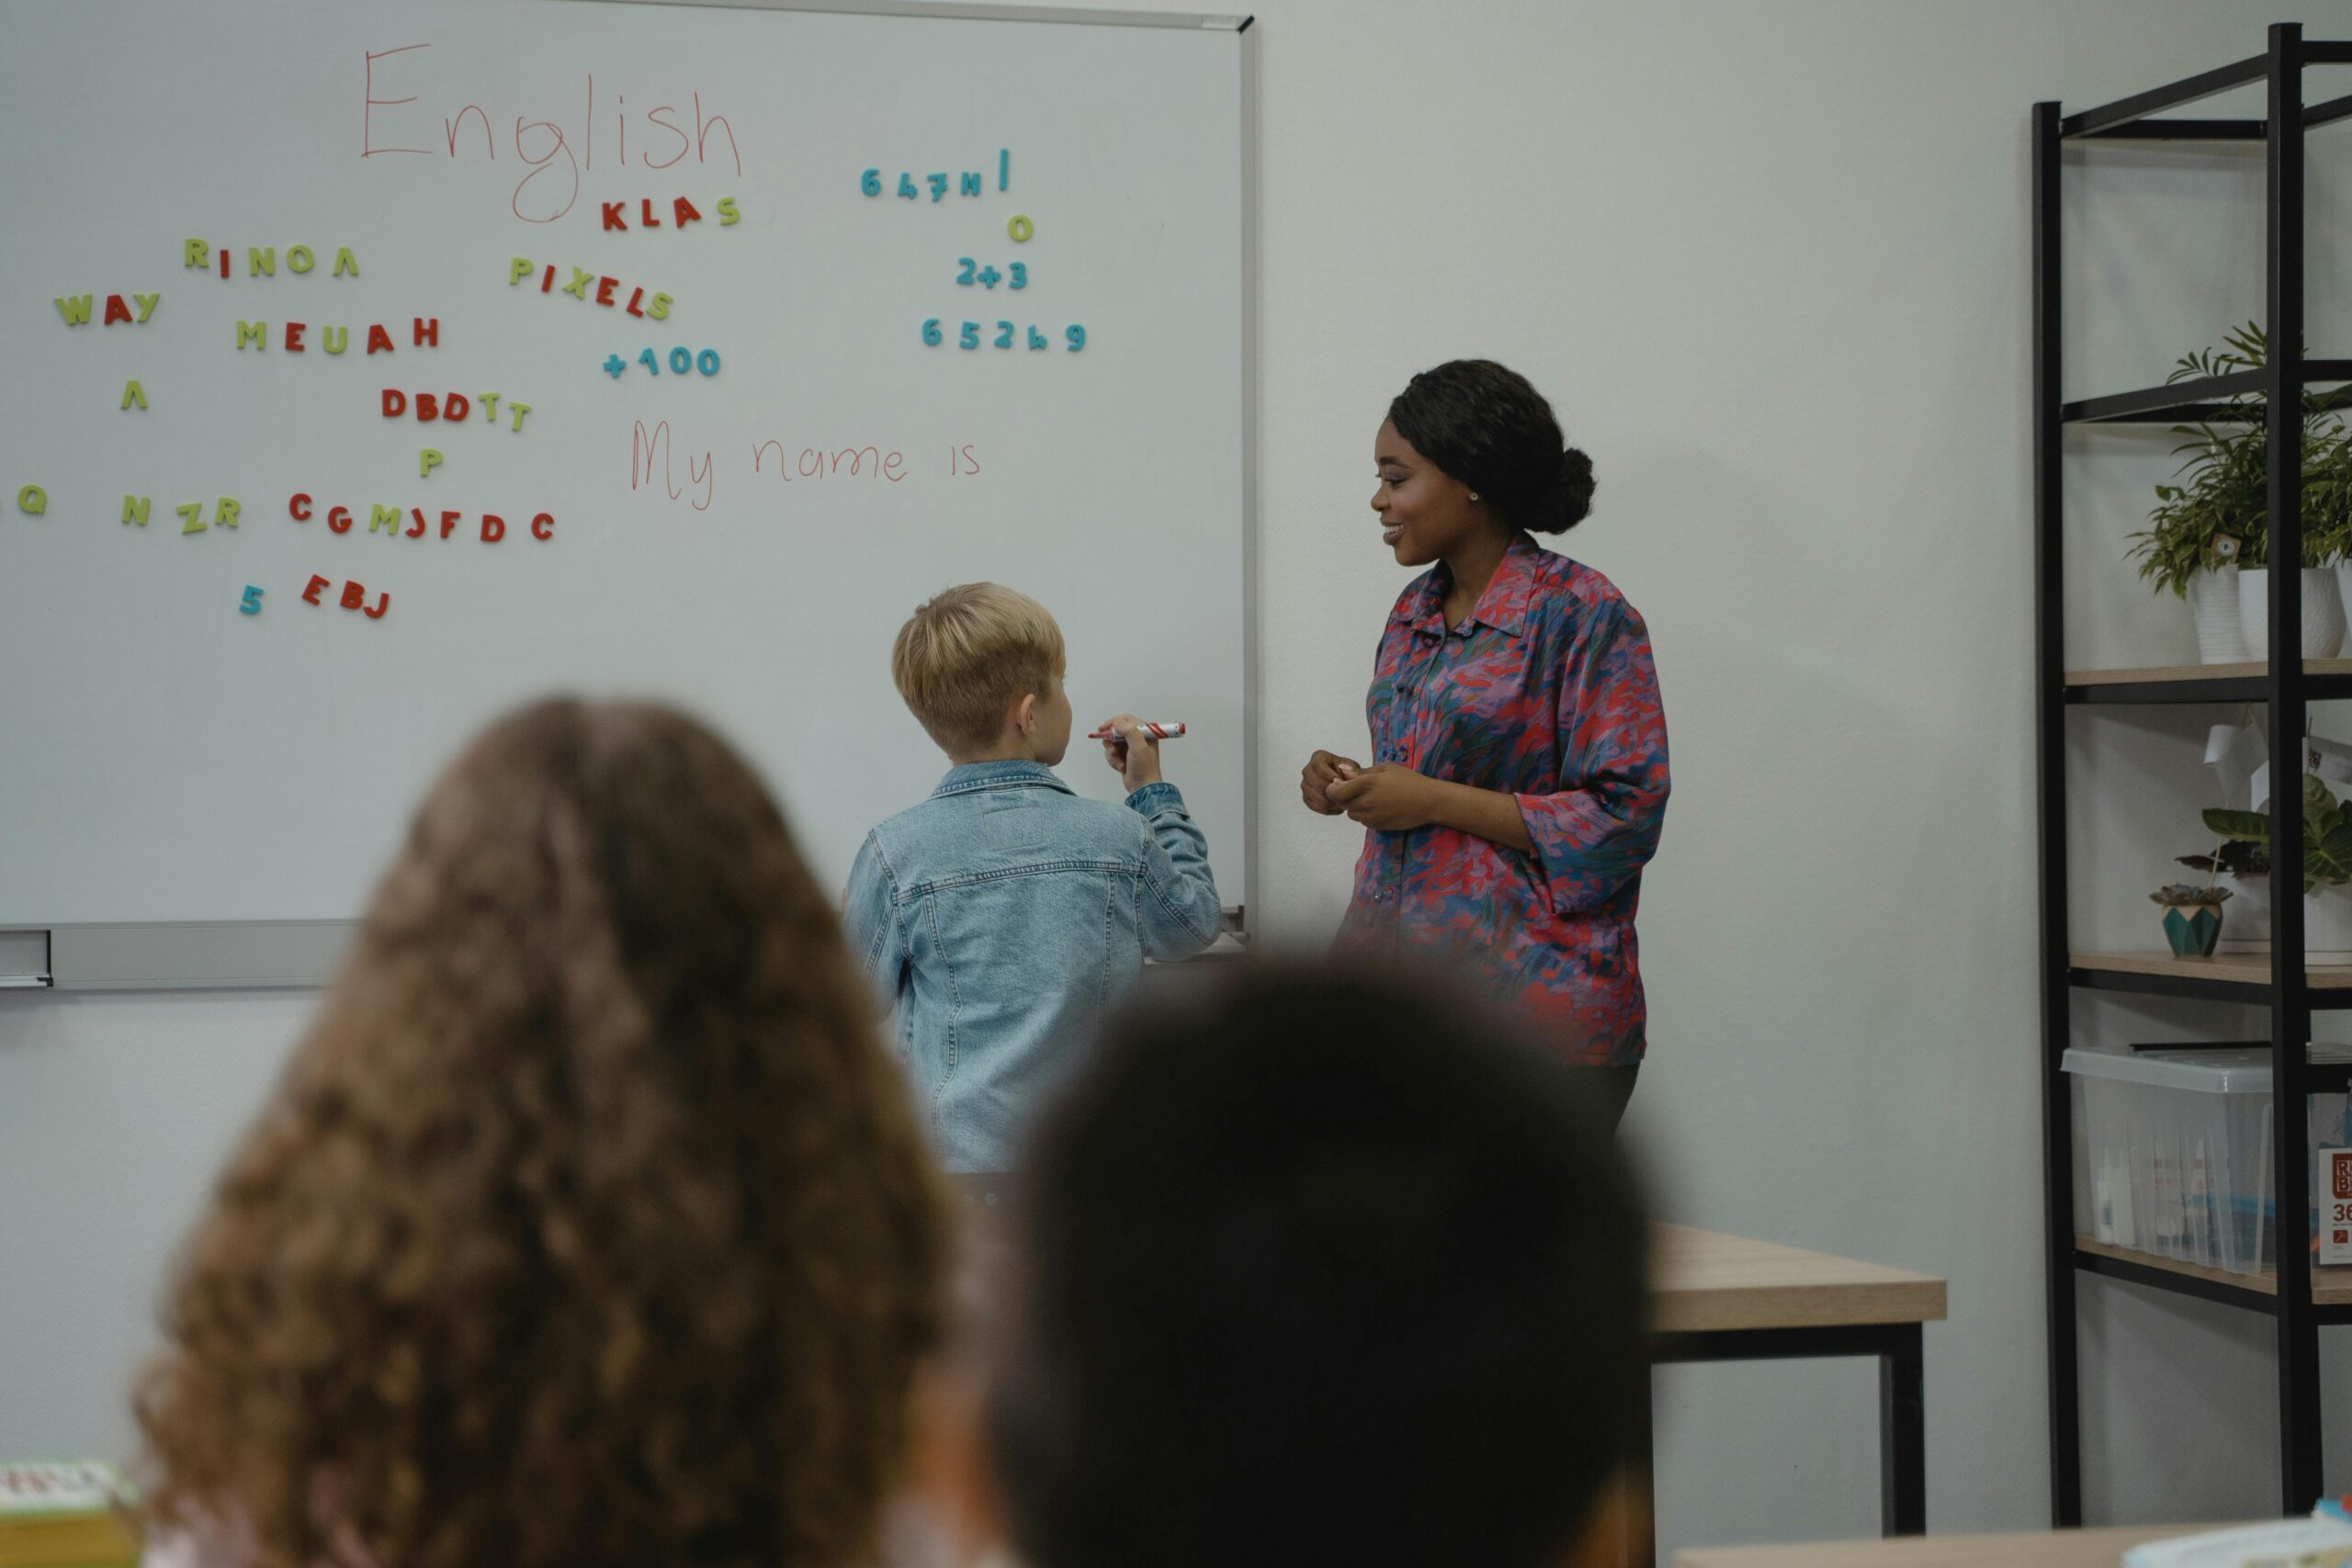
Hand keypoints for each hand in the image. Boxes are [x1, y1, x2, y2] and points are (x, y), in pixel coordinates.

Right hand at [1097, 714, 1163, 791]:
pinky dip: (1113, 760)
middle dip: (1111, 742)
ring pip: (1111, 742)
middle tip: (1113, 751)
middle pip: (1116, 731)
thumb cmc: (1144, 768)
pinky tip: (1121, 767)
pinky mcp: (1124, 755)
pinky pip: (1111, 753)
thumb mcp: (1139, 747)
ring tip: (1120, 763)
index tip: (1102, 729)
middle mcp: (1137, 737)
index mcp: (1144, 732)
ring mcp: (1130, 747)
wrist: (1143, 787)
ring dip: (1112, 753)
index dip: (1113, 723)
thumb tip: (1117, 722)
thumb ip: (1129, 731)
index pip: (1125, 719)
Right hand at [1301, 750, 1360, 814]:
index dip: (1327, 774)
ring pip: (1312, 794)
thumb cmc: (1350, 774)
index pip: (1317, 765)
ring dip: (1328, 801)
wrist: (1346, 785)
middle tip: (1343, 796)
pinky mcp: (1306, 797)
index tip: (1339, 782)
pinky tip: (1338, 809)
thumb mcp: (1355, 770)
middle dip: (1328, 790)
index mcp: (1319, 757)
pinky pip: (1313, 805)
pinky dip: (1326, 809)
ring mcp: (1305, 784)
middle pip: (1312, 780)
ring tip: (1343, 804)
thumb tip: (1346, 772)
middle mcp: (1308, 770)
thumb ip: (1353, 771)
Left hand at [1323, 763, 1440, 831]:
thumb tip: (1341, 771)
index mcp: (1366, 784)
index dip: (1333, 788)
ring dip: (1354, 806)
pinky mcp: (1377, 826)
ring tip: (1370, 798)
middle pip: (1341, 804)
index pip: (1335, 792)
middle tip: (1356, 790)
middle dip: (1343, 797)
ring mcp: (1371, 817)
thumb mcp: (1386, 769)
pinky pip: (1363, 821)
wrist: (1428, 802)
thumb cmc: (1409, 780)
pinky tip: (1379, 807)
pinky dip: (1365, 815)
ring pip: (1351, 814)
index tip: (1339, 784)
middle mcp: (1366, 802)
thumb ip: (1361, 772)